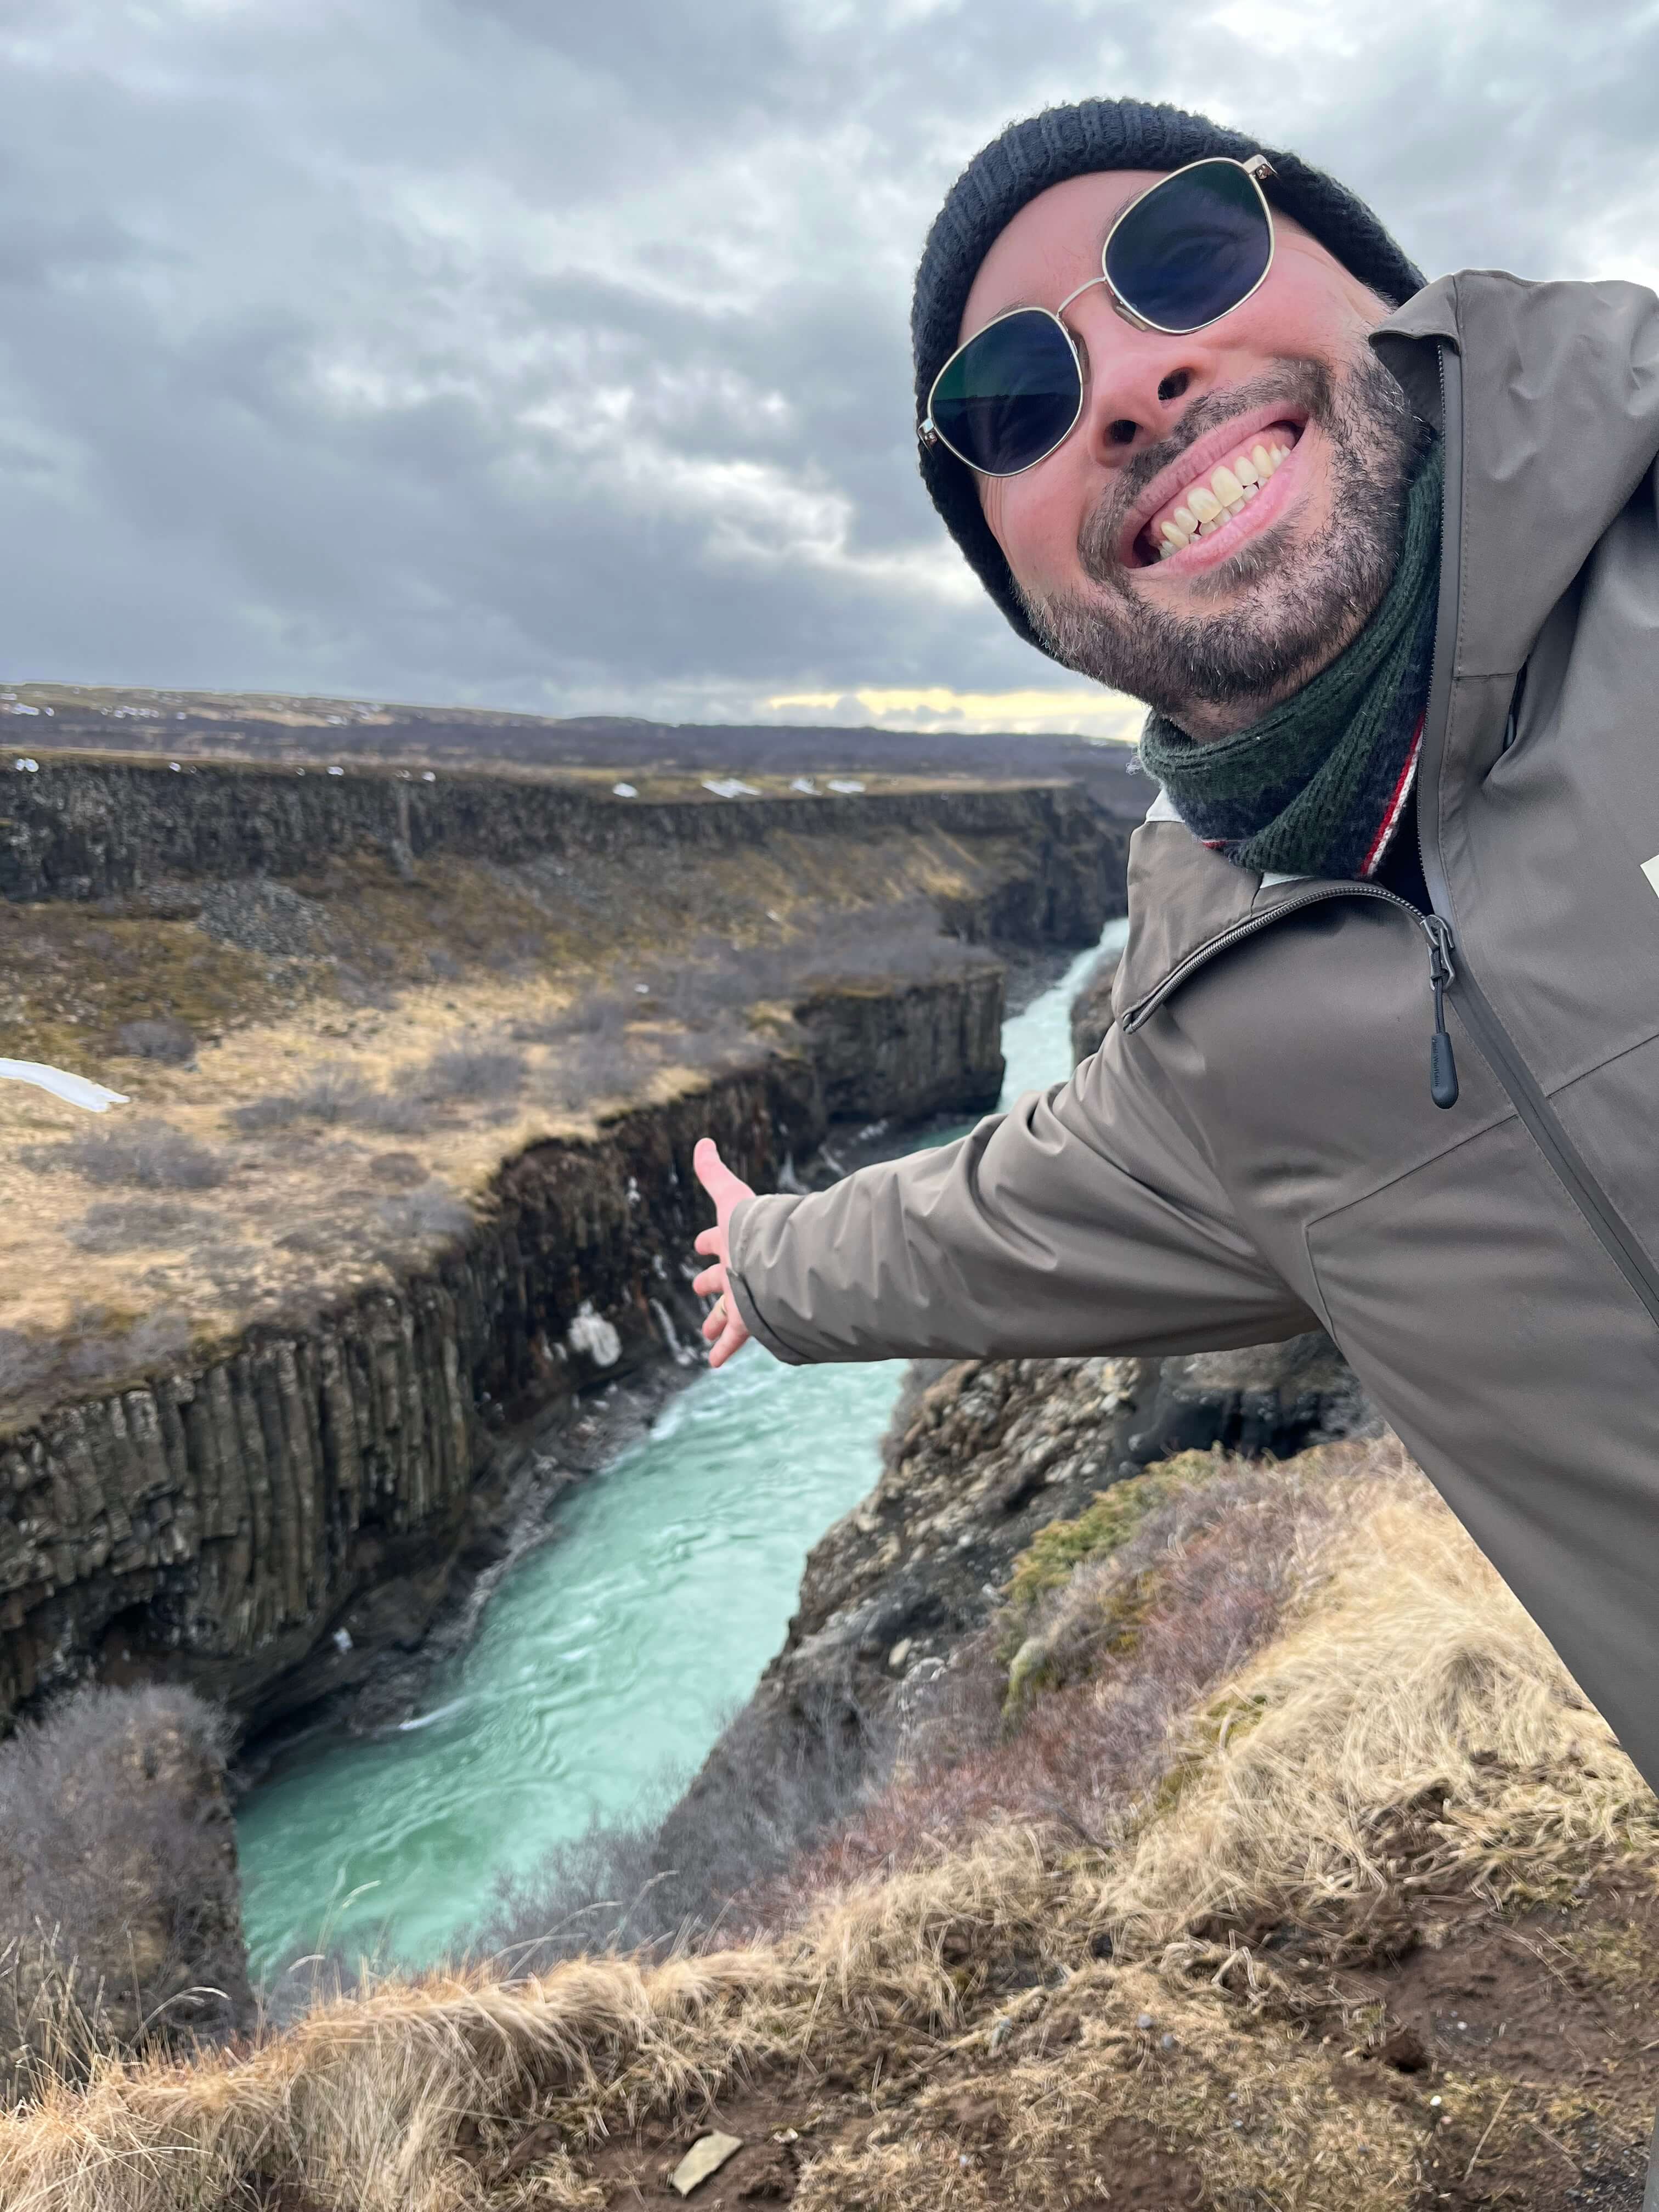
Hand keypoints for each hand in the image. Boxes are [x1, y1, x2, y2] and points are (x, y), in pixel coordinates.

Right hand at [692, 1137, 755, 1367]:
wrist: (782, 1263)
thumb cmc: (754, 1227)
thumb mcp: (729, 1195)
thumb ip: (714, 1172)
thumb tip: (702, 1141)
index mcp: (738, 1242)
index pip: (720, 1241)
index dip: (709, 1242)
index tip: (700, 1245)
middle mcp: (743, 1269)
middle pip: (724, 1278)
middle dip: (712, 1283)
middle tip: (701, 1288)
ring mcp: (747, 1296)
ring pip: (727, 1310)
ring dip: (716, 1320)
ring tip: (706, 1331)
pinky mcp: (750, 1320)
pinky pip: (735, 1338)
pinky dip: (724, 1349)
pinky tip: (713, 1362)